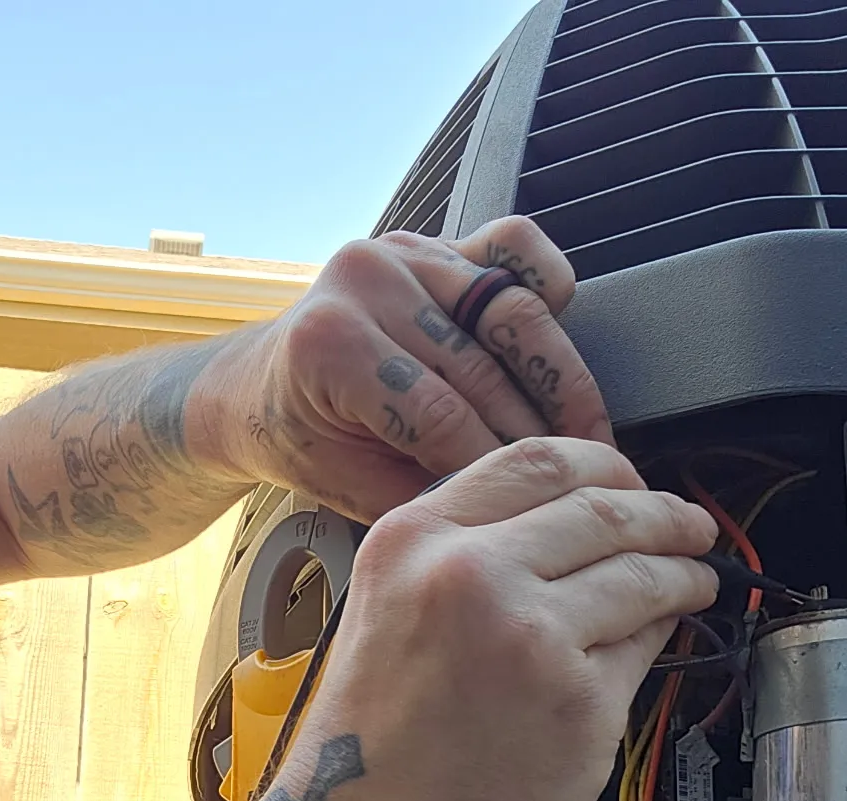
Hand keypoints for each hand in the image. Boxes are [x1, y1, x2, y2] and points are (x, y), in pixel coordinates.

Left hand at [203, 217, 609, 518]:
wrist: (260, 386)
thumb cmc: (301, 438)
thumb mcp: (346, 487)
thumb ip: (420, 494)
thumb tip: (504, 508)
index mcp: (328, 342)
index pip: (441, 416)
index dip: (494, 470)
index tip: (532, 511)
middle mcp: (367, 280)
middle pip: (486, 366)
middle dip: (536, 435)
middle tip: (575, 483)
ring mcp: (407, 252)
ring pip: (516, 311)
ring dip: (562, 380)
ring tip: (586, 436)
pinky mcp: (440, 243)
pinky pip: (516, 248)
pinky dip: (550, 289)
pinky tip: (558, 346)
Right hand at [283, 439, 717, 800]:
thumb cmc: (371, 740)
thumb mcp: (386, 606)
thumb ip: (463, 553)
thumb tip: (573, 521)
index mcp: (414, 539)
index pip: (538, 459)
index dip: (605, 464)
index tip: (632, 482)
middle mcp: (471, 573)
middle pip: (606, 507)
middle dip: (665, 513)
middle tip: (690, 526)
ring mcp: (531, 636)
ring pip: (642, 573)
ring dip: (682, 571)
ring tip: (694, 579)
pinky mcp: (579, 700)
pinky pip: (644, 648)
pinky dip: (659, 638)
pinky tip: (658, 640)